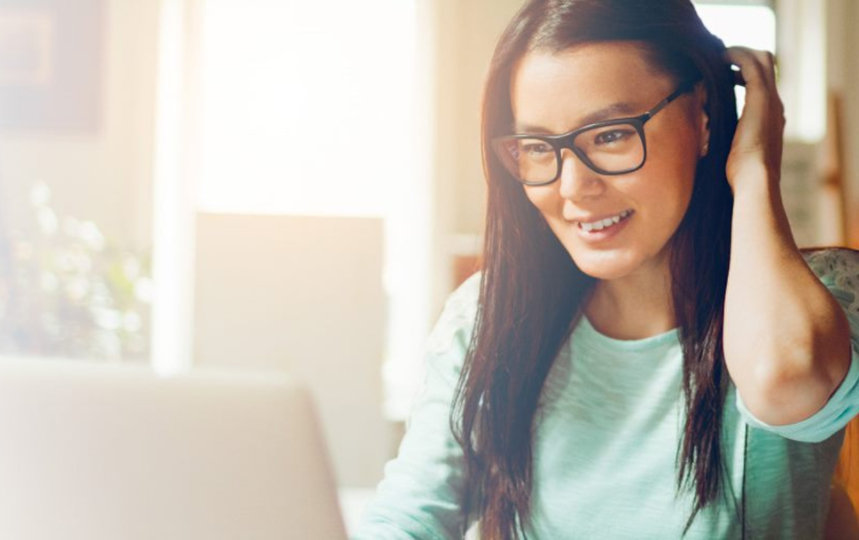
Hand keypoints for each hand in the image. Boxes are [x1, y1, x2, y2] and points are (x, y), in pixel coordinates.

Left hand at [723, 46, 784, 192]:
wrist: (754, 180)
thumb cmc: (739, 175)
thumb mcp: (733, 152)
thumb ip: (726, 140)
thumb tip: (705, 139)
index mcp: (771, 117)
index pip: (764, 83)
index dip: (744, 73)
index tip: (725, 74)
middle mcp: (775, 105)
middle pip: (768, 64)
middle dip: (745, 56)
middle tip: (722, 58)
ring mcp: (771, 100)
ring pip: (762, 59)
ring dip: (739, 52)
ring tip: (719, 55)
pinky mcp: (760, 98)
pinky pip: (750, 65)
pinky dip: (736, 56)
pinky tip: (720, 57)